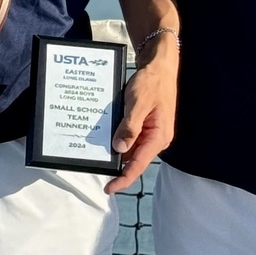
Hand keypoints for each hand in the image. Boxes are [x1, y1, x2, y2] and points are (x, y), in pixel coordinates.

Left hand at [107, 42, 177, 193]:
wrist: (159, 66)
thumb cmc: (152, 82)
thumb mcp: (137, 102)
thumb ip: (129, 127)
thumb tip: (119, 149)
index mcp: (159, 137)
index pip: (139, 165)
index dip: (123, 178)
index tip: (109, 188)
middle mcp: (156, 139)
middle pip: (134, 159)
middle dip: (116, 164)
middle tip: (95, 165)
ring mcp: (151, 133)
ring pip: (131, 148)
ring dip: (116, 149)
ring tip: (97, 150)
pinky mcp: (146, 126)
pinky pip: (131, 137)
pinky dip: (118, 137)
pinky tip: (106, 135)